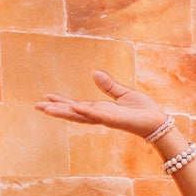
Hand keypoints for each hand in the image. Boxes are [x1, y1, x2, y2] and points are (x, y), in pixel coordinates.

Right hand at [35, 69, 167, 138]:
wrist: (158, 122)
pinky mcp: (115, 120)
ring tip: (46, 109)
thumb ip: (109, 86)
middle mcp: (100, 115)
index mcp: (100, 109)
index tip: (45, 98)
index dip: (61, 102)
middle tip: (37, 106)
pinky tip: (73, 107)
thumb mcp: (123, 94)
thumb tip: (94, 73)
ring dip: (63, 112)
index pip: (76, 105)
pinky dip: (85, 111)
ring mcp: (106, 118)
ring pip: (80, 115)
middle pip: (73, 112)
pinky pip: (97, 115)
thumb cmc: (144, 110)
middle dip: (55, 110)